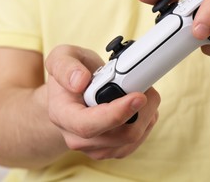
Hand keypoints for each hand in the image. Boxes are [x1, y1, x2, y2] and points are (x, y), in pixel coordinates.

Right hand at [45, 45, 160, 159]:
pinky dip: (148, 119)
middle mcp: (77, 138)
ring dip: (147, 112)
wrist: (72, 95)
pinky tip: (142, 104)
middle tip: (145, 84)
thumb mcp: (61, 57)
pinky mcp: (114, 150)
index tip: (138, 96)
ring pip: (133, 138)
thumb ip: (65, 66)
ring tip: (142, 90)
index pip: (87, 125)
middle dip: (142, 108)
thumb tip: (79, 81)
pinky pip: (139, 140)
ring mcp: (97, 148)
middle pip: (120, 135)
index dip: (116, 113)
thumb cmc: (69, 75)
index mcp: (62, 116)